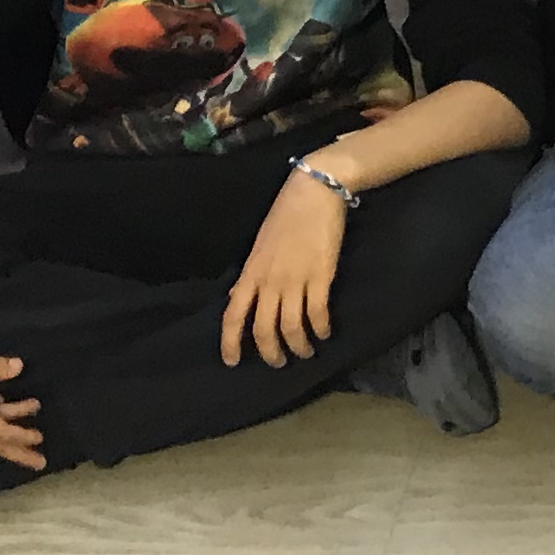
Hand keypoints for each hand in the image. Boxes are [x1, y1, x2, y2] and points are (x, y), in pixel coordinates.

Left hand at [221, 167, 350, 368]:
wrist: (315, 192)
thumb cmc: (286, 215)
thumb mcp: (260, 246)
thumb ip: (253, 274)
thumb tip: (243, 296)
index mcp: (251, 272)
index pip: (233, 315)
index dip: (230, 343)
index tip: (232, 362)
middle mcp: (269, 281)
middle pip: (263, 329)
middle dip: (270, 352)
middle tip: (279, 362)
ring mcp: (295, 279)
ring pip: (291, 327)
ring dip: (298, 346)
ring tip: (305, 352)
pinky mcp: (321, 276)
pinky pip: (317, 313)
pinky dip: (320, 329)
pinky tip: (324, 333)